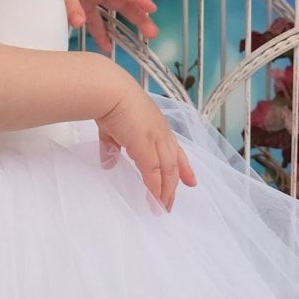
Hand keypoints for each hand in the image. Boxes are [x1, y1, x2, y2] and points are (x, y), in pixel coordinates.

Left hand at [51, 0, 157, 55]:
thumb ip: (67, 2)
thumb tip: (80, 22)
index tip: (151, 8)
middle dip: (137, 14)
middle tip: (152, 31)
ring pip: (110, 10)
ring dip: (124, 25)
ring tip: (139, 41)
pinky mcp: (76, 4)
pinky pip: (93, 19)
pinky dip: (100, 32)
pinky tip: (107, 47)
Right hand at [95, 83, 197, 211]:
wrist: (107, 91)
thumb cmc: (108, 100)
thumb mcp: (111, 128)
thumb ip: (111, 146)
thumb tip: (108, 163)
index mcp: (156, 125)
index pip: (174, 149)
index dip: (184, 166)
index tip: (191, 181)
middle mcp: (161, 132)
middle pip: (173, 163)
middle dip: (175, 184)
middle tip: (171, 203)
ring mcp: (156, 139)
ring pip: (168, 170)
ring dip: (166, 190)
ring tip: (162, 207)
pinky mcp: (146, 146)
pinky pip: (154, 173)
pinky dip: (155, 188)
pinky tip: (154, 199)